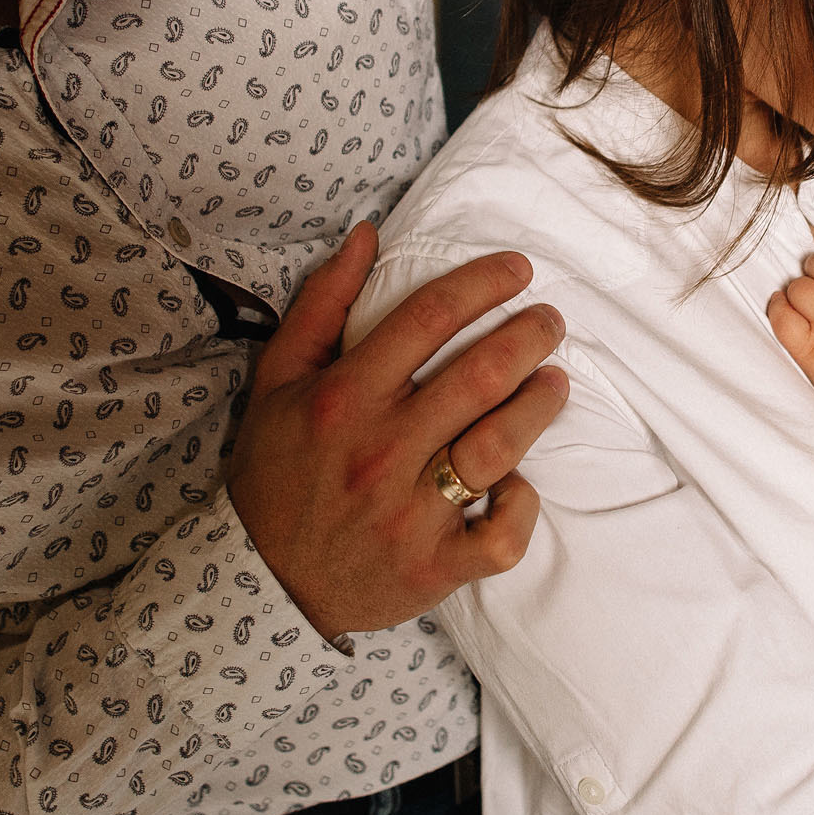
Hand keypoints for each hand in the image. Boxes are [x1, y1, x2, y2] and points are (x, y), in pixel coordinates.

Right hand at [228, 222, 569, 637]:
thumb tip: (367, 236)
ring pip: (499, 447)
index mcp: (345, 397)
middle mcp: (381, 449)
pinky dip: (521, 507)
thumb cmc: (276, 472)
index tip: (518, 270)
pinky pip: (500, 535)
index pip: (429, 317)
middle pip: (481, 376)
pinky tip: (520, 484)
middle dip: (531, 336)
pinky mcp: (432, 566)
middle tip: (551, 321)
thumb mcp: (277, 381)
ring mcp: (409, 512)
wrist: (258, 579)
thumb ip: (322, 304)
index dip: (484, 283)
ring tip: (555, 382)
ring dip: (540, 406)